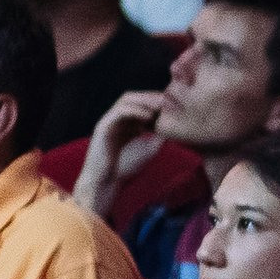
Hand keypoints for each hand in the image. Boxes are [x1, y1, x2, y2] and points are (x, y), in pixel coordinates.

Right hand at [74, 91, 167, 217]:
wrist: (106, 182)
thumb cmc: (126, 168)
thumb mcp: (149, 148)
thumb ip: (159, 136)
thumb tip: (176, 127)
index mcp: (127, 123)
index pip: (141, 104)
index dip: (157, 102)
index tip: (175, 105)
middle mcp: (116, 119)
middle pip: (134, 97)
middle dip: (152, 97)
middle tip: (170, 100)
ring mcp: (108, 121)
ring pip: (126, 100)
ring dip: (145, 100)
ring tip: (162, 105)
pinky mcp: (103, 126)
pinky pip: (120, 112)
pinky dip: (136, 111)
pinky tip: (149, 116)